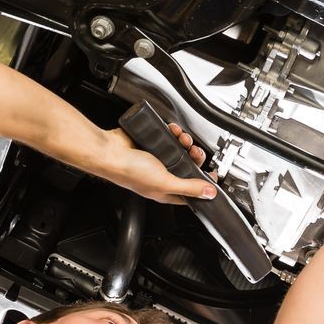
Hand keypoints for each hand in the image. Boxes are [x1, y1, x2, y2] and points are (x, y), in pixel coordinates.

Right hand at [99, 123, 219, 204]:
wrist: (110, 151)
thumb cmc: (129, 171)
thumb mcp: (165, 182)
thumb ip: (189, 187)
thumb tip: (209, 193)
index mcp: (165, 190)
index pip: (190, 191)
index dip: (203, 184)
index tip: (213, 176)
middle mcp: (161, 175)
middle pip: (187, 166)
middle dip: (195, 156)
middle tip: (195, 151)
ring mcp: (156, 159)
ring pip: (179, 150)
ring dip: (185, 141)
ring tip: (182, 138)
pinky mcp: (151, 144)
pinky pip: (168, 137)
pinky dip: (173, 132)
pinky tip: (172, 130)